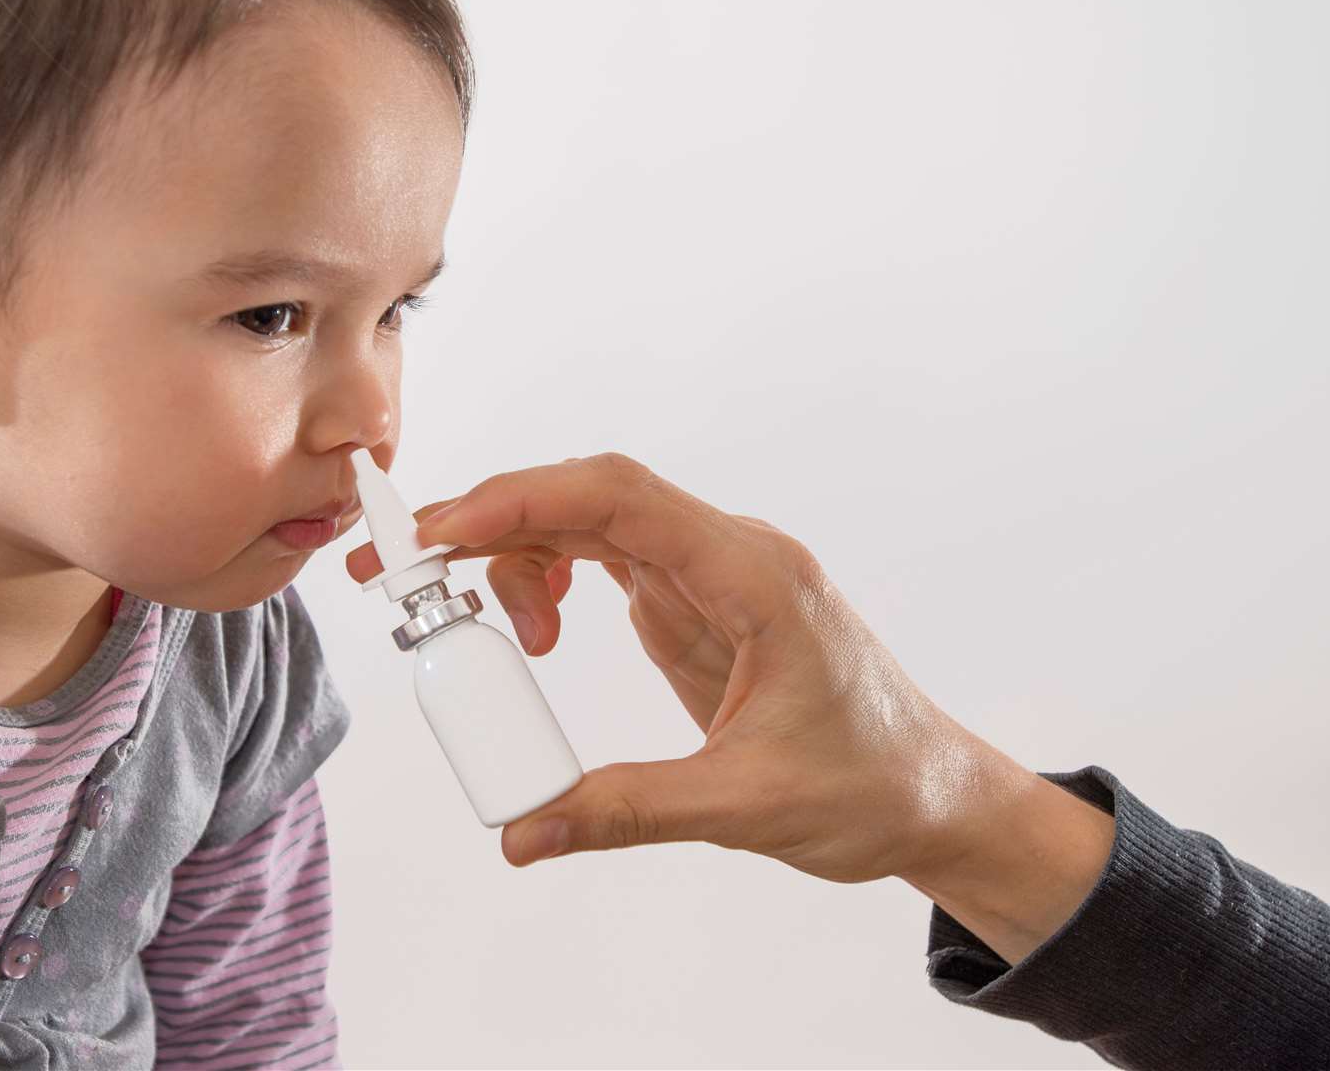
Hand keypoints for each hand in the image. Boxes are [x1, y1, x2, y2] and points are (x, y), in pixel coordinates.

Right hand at [344, 452, 970, 882]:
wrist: (931, 796)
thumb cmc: (872, 785)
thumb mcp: (745, 805)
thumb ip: (628, 809)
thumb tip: (522, 831)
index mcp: (755, 576)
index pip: (621, 499)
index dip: (520, 500)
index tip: (439, 533)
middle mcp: (730, 557)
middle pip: (590, 498)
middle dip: (488, 519)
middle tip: (397, 564)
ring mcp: (711, 577)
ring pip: (590, 525)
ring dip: (513, 554)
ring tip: (466, 628)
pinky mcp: (696, 607)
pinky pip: (606, 564)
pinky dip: (548, 580)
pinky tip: (531, 632)